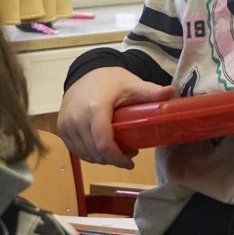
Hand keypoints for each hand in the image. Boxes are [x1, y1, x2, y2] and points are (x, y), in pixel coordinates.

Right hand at [58, 67, 173, 167]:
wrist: (86, 72)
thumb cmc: (111, 81)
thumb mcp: (132, 85)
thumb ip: (151, 91)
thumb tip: (172, 92)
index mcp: (95, 108)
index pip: (104, 144)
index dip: (118, 158)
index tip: (131, 163)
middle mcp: (77, 118)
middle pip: (96, 153)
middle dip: (113, 159)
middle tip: (128, 153)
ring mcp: (66, 124)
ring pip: (85, 154)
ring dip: (102, 158)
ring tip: (116, 151)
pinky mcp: (62, 128)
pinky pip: (76, 150)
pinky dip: (90, 154)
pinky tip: (102, 148)